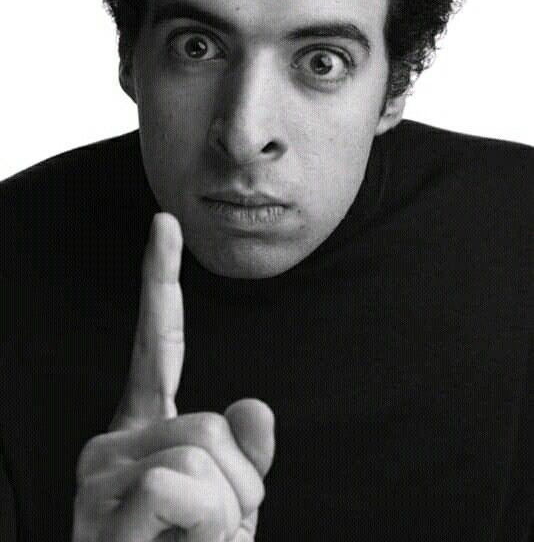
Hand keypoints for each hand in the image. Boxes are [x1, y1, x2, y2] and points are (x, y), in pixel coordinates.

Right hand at [72, 212, 274, 540]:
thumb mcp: (233, 509)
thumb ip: (245, 456)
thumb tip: (256, 407)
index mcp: (143, 431)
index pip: (155, 343)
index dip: (160, 280)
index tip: (164, 222)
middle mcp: (111, 441)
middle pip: (214, 420)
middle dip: (241, 484)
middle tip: (215, 532)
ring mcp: (100, 472)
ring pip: (204, 449)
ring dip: (227, 511)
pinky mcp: (100, 506)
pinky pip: (184, 485)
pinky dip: (207, 526)